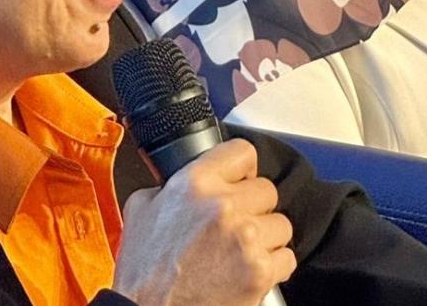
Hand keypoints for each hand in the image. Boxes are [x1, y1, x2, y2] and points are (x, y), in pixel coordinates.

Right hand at [112, 139, 294, 305]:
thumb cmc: (144, 274)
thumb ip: (167, 187)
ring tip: (241, 253)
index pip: (242, 152)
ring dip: (266, 238)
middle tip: (235, 226)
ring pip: (281, 224)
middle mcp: (223, 206)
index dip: (242, 167)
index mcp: (194, 184)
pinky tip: (249, 272)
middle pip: (267, 190)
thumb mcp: (140, 212)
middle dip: (254, 207)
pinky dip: (273, 267)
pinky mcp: (260, 271)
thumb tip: (179, 179)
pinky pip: (287, 258)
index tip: (241, 179)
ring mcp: (246, 239)